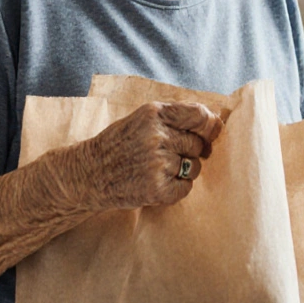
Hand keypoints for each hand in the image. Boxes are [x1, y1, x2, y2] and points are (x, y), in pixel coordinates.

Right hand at [71, 101, 224, 210]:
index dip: (210, 125)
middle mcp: (157, 136)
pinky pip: (186, 188)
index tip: (211, 132)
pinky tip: (156, 182)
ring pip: (195, 167)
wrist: (88, 174)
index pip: (199, 115)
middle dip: (190, 152)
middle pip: (198, 144)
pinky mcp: (158, 189)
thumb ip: (174, 117)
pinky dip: (176, 188)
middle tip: (167, 155)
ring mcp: (158, 163)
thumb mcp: (142, 119)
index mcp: (154, 114)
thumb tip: (215, 123)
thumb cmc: (119, 144)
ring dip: (183, 170)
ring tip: (157, 169)